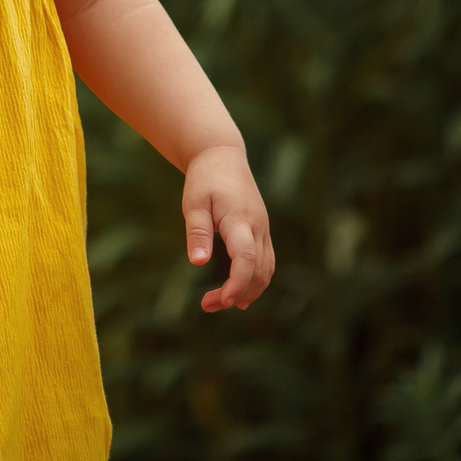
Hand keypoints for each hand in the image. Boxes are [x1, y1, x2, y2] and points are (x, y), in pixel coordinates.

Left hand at [182, 145, 274, 311]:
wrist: (222, 156)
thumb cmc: (204, 179)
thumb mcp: (193, 202)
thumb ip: (197, 232)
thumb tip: (197, 263)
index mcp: (240, 218)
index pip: (246, 257)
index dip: (238, 283)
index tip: (224, 301)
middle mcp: (258, 227)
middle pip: (258, 270)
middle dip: (237, 293)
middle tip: (206, 305)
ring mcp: (263, 229)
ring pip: (266, 269)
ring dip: (248, 291)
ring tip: (218, 303)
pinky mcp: (262, 231)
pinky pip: (266, 262)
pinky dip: (255, 281)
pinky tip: (240, 295)